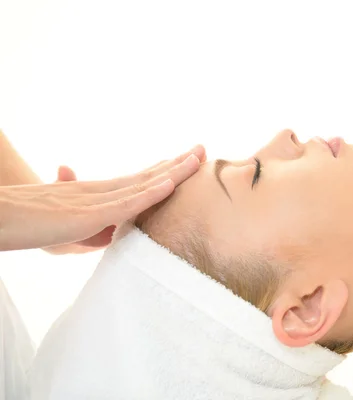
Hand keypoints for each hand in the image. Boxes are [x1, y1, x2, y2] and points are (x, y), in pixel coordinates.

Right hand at [0, 146, 205, 252]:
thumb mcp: (71, 230)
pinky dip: (150, 193)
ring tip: (197, 158)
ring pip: (143, 183)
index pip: (140, 181)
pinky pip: (126, 203)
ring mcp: (97, 201)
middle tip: (202, 150)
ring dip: (173, 171)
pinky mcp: (89, 215)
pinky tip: (171, 183)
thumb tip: (112, 231)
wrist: (1, 219)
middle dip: (177, 164)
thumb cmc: (30, 224)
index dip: (165, 171)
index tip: (187, 161)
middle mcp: (102, 192)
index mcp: (99, 195)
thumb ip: (94, 229)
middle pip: (147, 175)